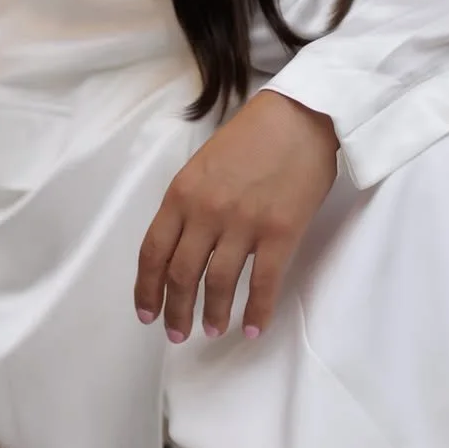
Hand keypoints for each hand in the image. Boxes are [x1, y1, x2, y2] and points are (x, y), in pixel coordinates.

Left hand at [135, 88, 338, 342]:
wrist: (301, 114)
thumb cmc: (255, 133)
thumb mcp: (206, 162)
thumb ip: (190, 201)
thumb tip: (184, 245)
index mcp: (183, 192)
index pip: (153, 252)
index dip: (147, 290)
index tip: (148, 314)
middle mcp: (207, 211)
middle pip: (181, 275)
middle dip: (176, 311)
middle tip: (178, 333)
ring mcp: (243, 223)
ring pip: (218, 285)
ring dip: (213, 315)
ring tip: (214, 330)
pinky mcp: (280, 232)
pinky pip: (262, 284)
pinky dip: (256, 312)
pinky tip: (253, 327)